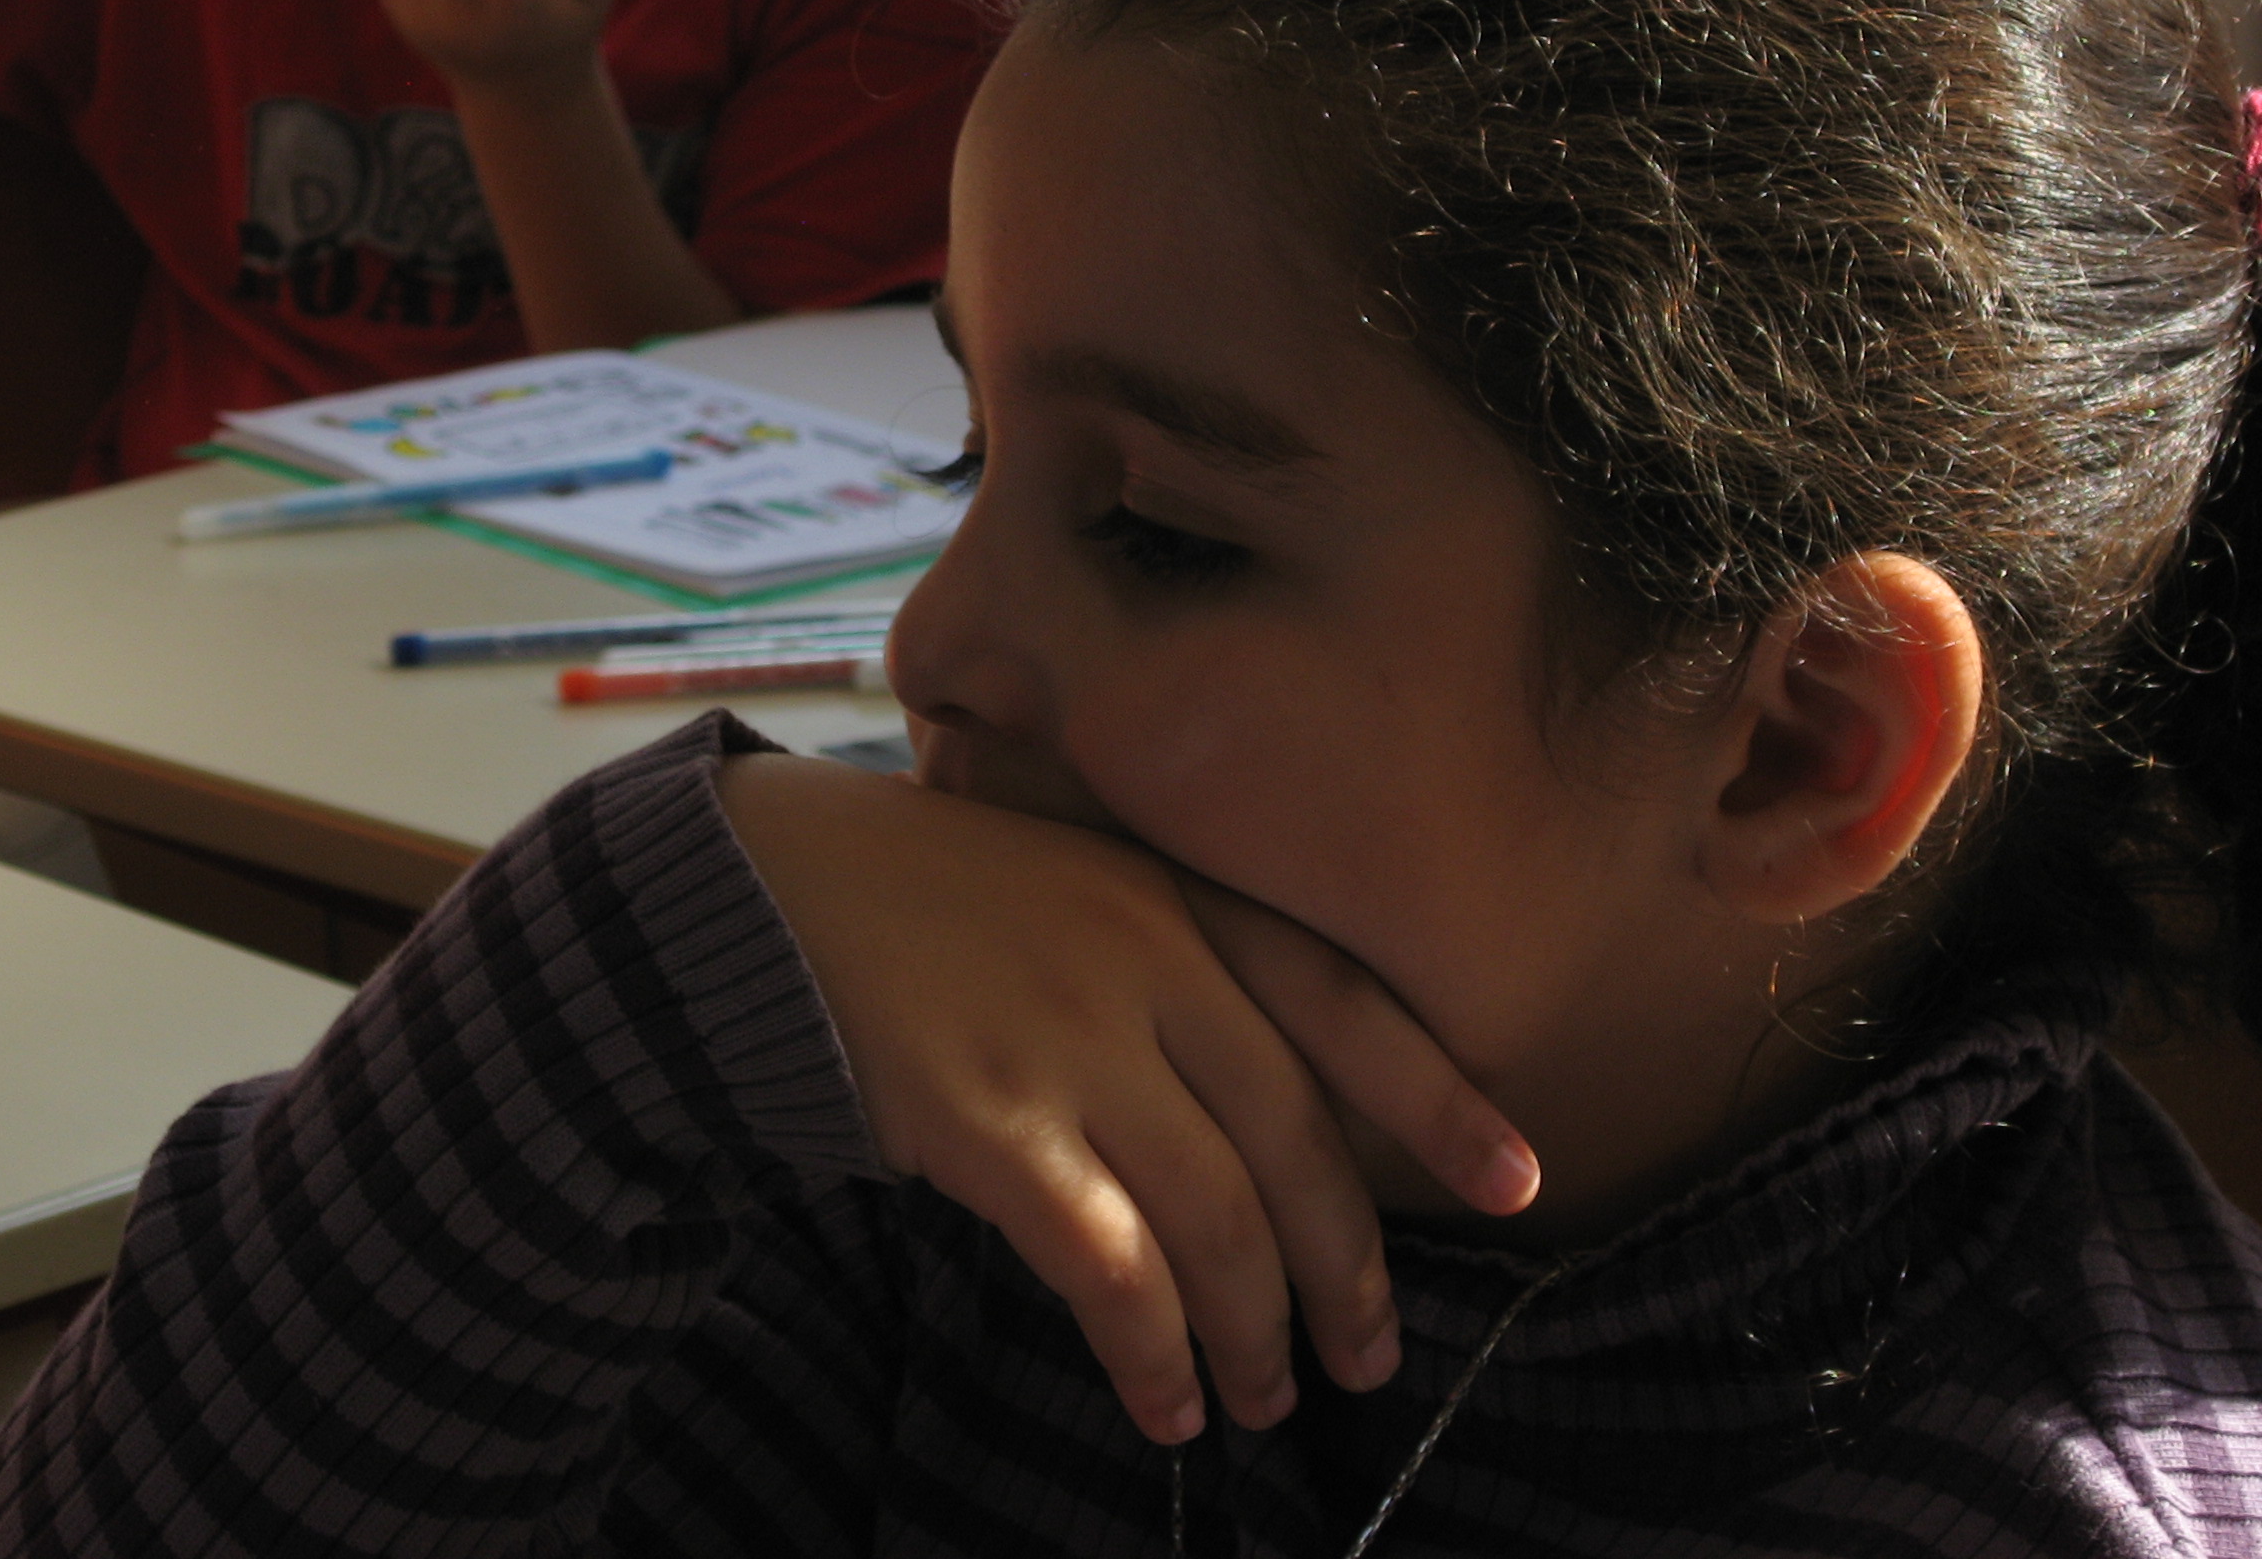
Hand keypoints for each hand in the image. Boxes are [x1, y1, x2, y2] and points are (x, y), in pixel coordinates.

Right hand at [714, 753, 1536, 1445]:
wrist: (768, 888)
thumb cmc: (931, 900)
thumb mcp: (1073, 888)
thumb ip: (1172, 973)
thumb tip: (1261, 1137)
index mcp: (1175, 900)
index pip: (1340, 1004)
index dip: (1436, 1099)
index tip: (1518, 1182)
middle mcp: (1143, 960)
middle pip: (1291, 1142)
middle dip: (1345, 1270)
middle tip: (1367, 1357)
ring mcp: (1068, 1038)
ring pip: (1215, 1219)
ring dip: (1254, 1333)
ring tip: (1261, 1399)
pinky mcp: (987, 1119)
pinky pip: (1106, 1264)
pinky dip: (1150, 1348)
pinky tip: (1163, 1398)